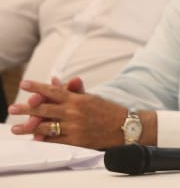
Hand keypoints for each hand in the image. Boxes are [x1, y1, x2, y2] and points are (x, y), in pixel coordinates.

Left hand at [9, 77, 125, 148]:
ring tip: (16, 128)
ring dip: (29, 127)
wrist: (124, 127)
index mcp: (78, 99)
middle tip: (12, 108)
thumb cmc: (107, 110)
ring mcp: (74, 127)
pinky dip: (43, 139)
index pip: (54, 91)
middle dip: (26, 108)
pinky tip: (34, 138)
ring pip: (45, 126)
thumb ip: (71, 90)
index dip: (37, 87)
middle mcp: (74, 112)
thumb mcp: (90, 97)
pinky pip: (54, 140)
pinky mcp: (76, 141)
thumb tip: (53, 80)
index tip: (24, 84)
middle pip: (45, 109)